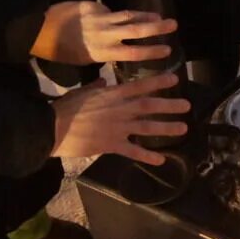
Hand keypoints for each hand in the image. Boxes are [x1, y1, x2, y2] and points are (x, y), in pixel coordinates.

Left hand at [31, 1, 176, 64]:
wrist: (40, 29)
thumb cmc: (61, 51)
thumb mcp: (83, 61)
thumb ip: (103, 57)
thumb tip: (120, 56)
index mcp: (100, 52)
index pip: (131, 52)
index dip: (151, 51)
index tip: (167, 50)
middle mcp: (103, 34)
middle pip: (135, 30)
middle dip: (156, 28)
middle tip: (173, 26)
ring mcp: (99, 18)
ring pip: (128, 15)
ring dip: (147, 15)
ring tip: (162, 16)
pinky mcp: (93, 6)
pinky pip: (113, 10)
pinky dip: (125, 13)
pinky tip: (138, 13)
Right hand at [50, 73, 190, 164]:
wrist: (52, 128)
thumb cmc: (65, 108)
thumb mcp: (81, 92)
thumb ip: (95, 87)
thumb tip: (103, 81)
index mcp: (112, 95)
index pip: (139, 86)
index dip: (157, 82)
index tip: (174, 79)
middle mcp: (119, 110)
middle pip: (148, 106)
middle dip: (169, 105)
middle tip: (187, 106)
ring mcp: (117, 128)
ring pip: (146, 127)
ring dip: (166, 128)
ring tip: (183, 128)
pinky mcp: (111, 145)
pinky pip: (133, 151)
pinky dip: (147, 156)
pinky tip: (161, 160)